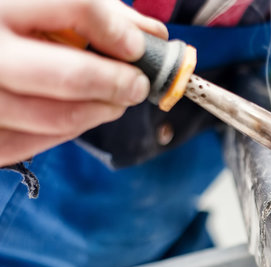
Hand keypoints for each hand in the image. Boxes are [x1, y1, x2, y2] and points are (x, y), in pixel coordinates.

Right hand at [0, 0, 167, 166]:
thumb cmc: (1, 13)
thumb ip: (90, 8)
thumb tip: (150, 33)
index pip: (77, 6)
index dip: (118, 30)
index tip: (139, 44)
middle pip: (70, 76)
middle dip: (118, 83)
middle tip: (137, 85)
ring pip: (56, 117)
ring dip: (99, 112)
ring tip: (115, 100)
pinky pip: (27, 143)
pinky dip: (64, 131)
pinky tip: (78, 115)